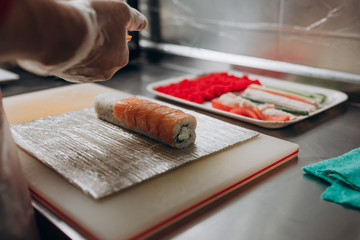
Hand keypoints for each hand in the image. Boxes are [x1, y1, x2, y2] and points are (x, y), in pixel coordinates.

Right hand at [8, 0, 146, 82]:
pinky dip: (65, 52)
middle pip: (101, 54)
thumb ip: (134, 18)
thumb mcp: (122, 11)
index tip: (100, 22)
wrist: (60, 33)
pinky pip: (66, 62)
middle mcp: (104, 72)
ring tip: (71, 31)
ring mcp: (83, 76)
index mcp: (120, 59)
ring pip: (83, 59)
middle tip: (85, 25)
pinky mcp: (64, 74)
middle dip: (95, 41)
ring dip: (79, 47)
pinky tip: (60, 40)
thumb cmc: (94, 22)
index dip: (109, 31)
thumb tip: (142, 24)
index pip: (118, 45)